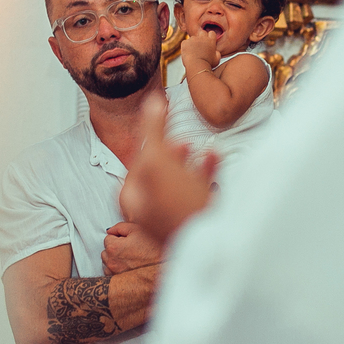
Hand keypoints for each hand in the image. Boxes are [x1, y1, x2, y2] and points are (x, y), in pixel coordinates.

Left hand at [101, 222, 162, 275]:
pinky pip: (110, 272)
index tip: (129, 240)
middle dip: (115, 247)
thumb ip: (119, 227)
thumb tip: (110, 230)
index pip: (108, 238)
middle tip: (130, 248)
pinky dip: (116, 268)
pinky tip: (128, 266)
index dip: (119, 237)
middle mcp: (111, 262)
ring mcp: (114, 273)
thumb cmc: (152, 248)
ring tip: (130, 257)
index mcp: (114, 248)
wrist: (162, 266)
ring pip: (108, 261)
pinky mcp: (118, 281)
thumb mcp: (137, 229)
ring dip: (115, 258)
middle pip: (106, 250)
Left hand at [119, 98, 220, 242]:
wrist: (211, 240)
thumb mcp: (157, 161)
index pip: (136, 158)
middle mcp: (148, 209)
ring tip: (193, 145)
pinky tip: (211, 157)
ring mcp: (171, 215)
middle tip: (174, 135)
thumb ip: (151, 131)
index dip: (147, 135)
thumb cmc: (177, 207)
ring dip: (185, 158)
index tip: (158, 116)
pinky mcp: (194, 217)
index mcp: (132, 197)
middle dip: (166, 149)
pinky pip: (197, 189)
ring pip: (176, 179)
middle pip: (155, 170)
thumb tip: (150, 103)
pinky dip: (203, 171)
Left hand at [180, 31, 220, 70]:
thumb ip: (217, 53)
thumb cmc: (207, 64)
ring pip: (193, 38)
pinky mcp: (185, 42)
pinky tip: (188, 54)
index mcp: (211, 41)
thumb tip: (216, 51)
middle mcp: (202, 38)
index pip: (211, 33)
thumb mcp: (216, 60)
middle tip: (200, 46)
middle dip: (201, 37)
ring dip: (193, 43)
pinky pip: (185, 42)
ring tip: (193, 52)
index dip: (210, 37)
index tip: (208, 42)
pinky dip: (186, 47)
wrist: (196, 66)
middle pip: (202, 32)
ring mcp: (193, 39)